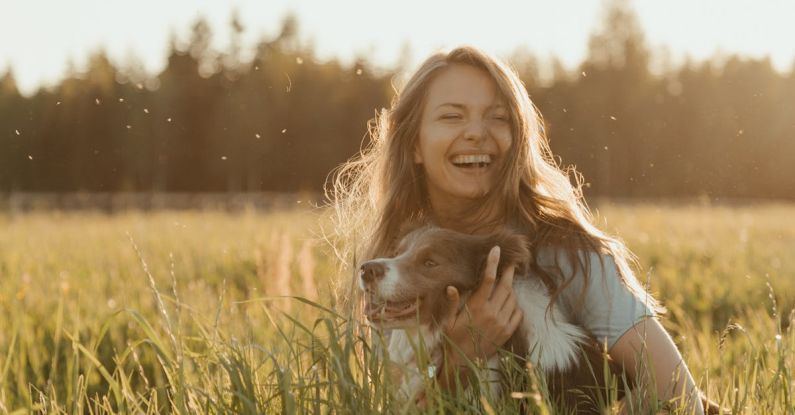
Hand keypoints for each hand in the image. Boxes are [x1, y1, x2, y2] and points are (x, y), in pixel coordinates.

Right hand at [441, 245, 523, 365]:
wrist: (463, 362)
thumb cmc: (452, 339)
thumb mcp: (448, 320)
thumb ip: (451, 303)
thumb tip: (451, 287)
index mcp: (476, 307)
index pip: (488, 279)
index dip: (493, 263)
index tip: (497, 250)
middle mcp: (491, 313)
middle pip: (505, 286)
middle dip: (508, 272)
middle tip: (511, 263)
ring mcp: (501, 323)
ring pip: (512, 298)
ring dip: (511, 288)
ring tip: (507, 283)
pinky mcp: (507, 332)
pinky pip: (517, 313)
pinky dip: (515, 305)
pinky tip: (510, 303)